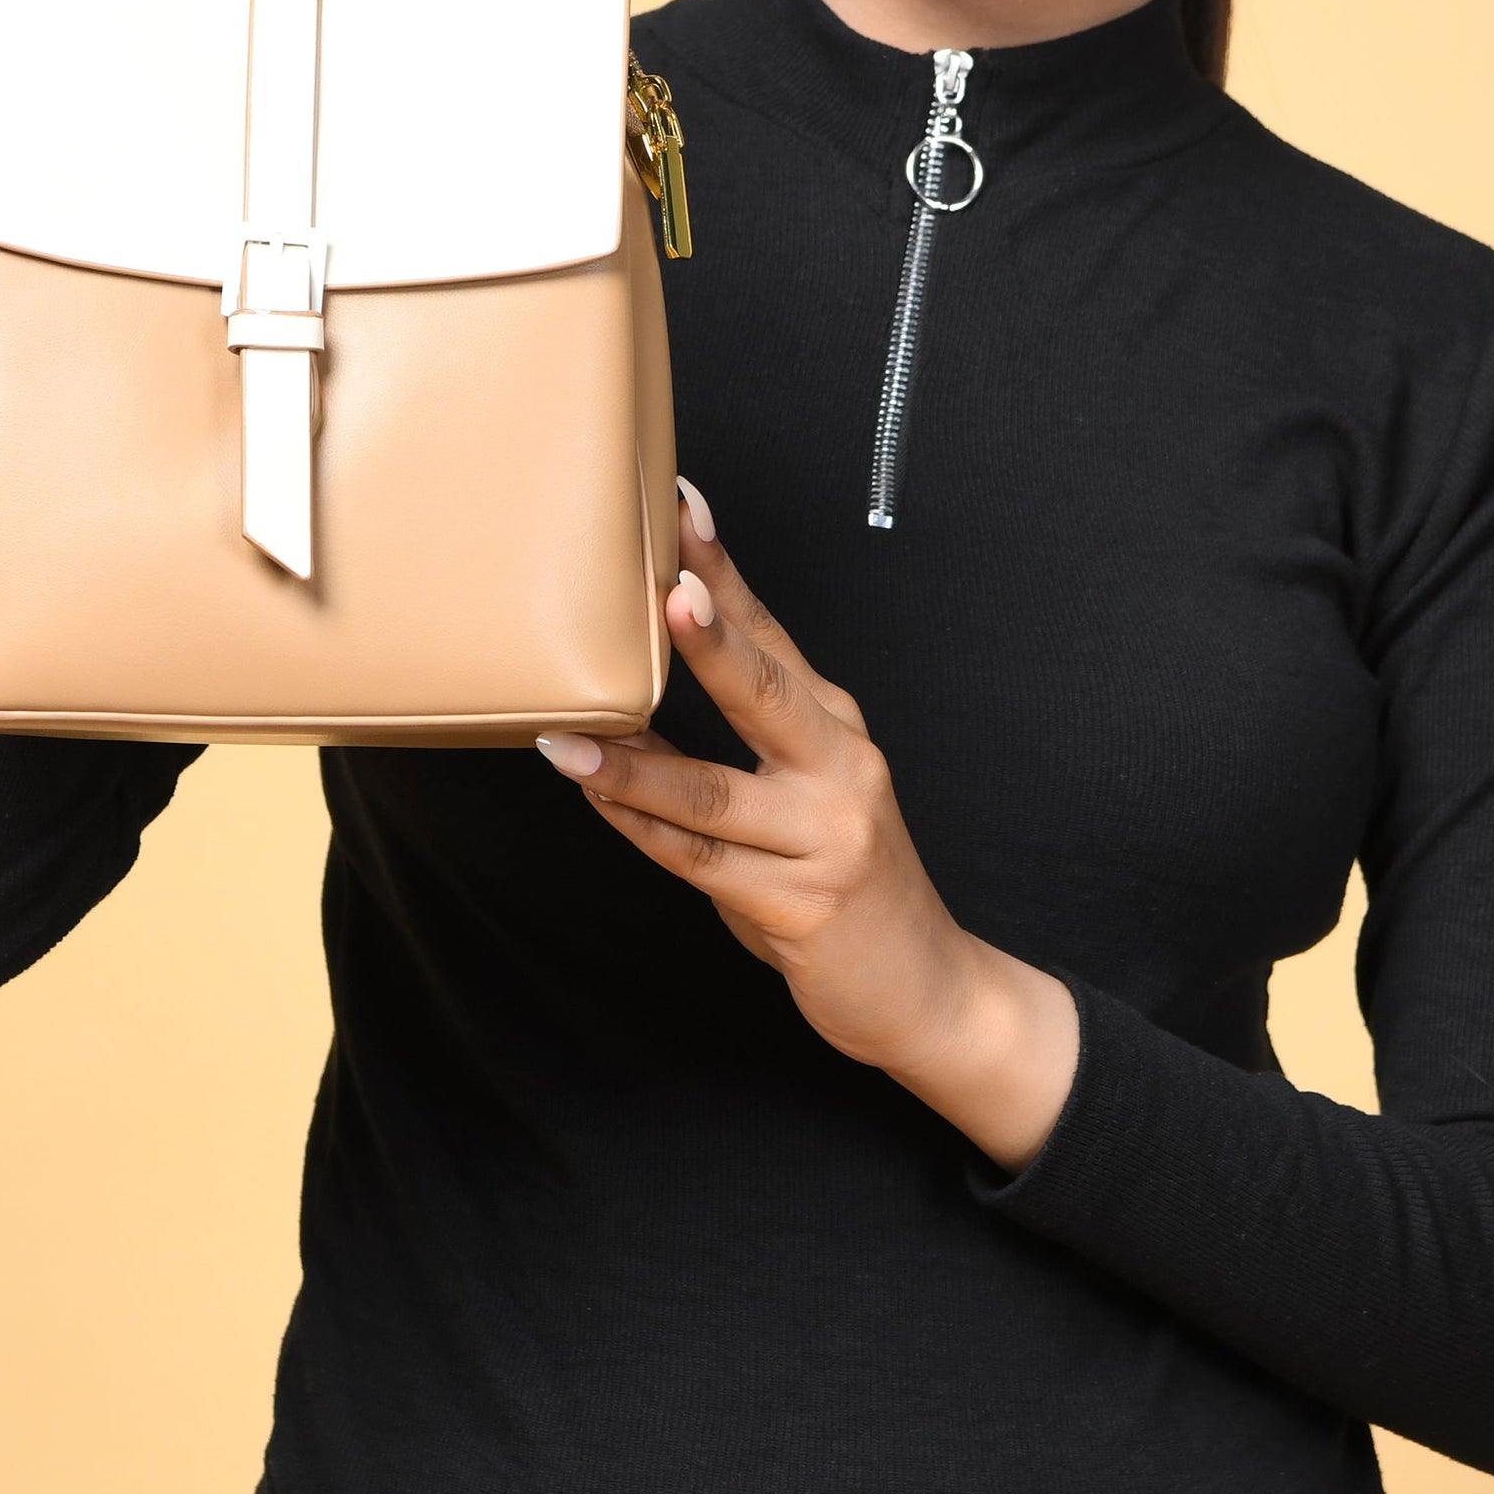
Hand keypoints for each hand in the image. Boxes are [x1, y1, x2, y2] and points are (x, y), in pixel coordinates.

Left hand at [536, 485, 1079, 1173]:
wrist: (925, 986)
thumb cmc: (842, 878)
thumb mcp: (808, 793)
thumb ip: (745, 745)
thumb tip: (637, 698)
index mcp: (836, 727)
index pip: (772, 636)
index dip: (725, 573)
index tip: (684, 506)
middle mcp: (840, 768)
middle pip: (765, 691)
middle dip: (711, 637)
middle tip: (664, 587)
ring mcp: (825, 838)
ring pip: (713, 794)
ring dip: (634, 766)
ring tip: (569, 739)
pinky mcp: (801, 905)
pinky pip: (704, 863)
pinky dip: (645, 832)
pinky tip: (601, 805)